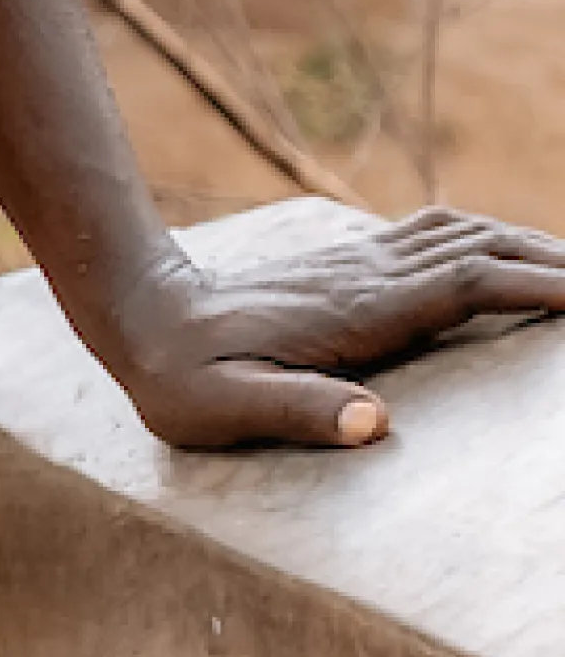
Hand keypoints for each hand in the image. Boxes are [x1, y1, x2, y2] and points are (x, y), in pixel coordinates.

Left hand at [95, 208, 564, 449]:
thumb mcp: (221, 407)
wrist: (133, 312)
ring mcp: (357, 263)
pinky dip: (489, 241)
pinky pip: (435, 239)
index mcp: (356, 310)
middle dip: (555, 258)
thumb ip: (296, 411)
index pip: (468, 284)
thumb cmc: (177, 373)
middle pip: (482, 247)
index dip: (539, 284)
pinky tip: (512, 258)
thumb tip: (373, 424)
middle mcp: (365, 274)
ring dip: (528, 241)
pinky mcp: (347, 265)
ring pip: (462, 233)